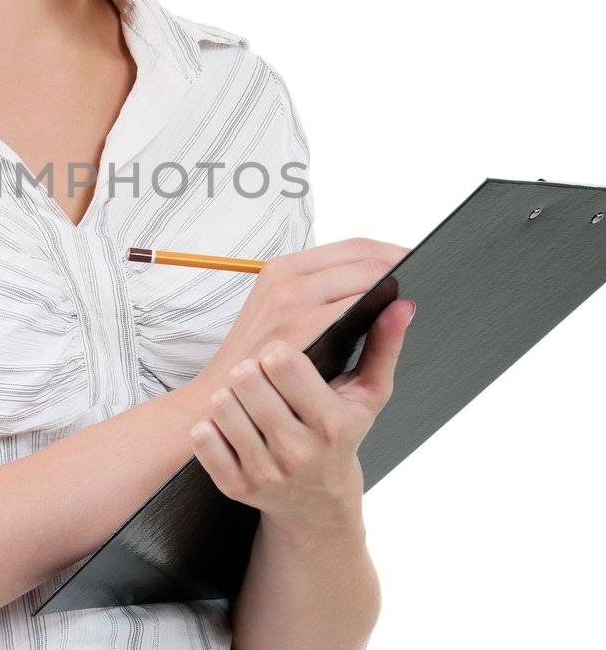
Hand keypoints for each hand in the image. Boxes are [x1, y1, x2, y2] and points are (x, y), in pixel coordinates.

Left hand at [189, 255, 415, 522]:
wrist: (317, 503)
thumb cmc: (341, 436)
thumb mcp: (367, 396)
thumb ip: (384, 346)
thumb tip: (402, 304)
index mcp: (331, 423)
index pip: (282, 361)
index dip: (277, 352)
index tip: (282, 355)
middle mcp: (298, 451)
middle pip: (247, 377)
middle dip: (252, 370)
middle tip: (262, 377)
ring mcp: (264, 472)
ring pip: (223, 404)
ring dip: (232, 397)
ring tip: (250, 402)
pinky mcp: (234, 487)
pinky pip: (202, 437)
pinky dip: (211, 427)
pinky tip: (233, 428)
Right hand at [198, 236, 411, 395]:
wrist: (218, 403)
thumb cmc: (261, 366)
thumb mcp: (292, 322)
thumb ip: (335, 299)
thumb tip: (394, 296)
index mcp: (285, 269)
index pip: (356, 246)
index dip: (394, 252)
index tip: (422, 262)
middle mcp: (285, 278)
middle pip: (364, 256)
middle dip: (401, 265)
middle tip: (430, 277)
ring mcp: (287, 301)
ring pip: (362, 276)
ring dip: (393, 284)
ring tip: (413, 296)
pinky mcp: (292, 330)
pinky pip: (351, 307)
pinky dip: (377, 308)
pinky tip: (389, 319)